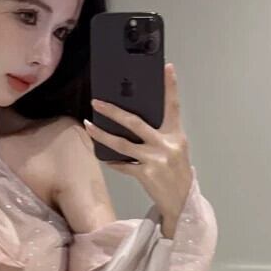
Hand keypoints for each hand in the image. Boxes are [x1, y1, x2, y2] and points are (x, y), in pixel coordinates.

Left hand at [84, 62, 192, 232]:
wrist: (182, 202)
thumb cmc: (176, 172)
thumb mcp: (175, 149)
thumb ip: (160, 135)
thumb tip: (133, 121)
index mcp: (176, 135)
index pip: (173, 106)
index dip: (171, 87)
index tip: (168, 68)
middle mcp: (166, 145)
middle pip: (135, 123)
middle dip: (113, 111)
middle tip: (97, 102)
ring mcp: (155, 160)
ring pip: (122, 144)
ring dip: (102, 135)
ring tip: (88, 125)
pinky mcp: (146, 174)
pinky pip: (123, 165)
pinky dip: (113, 162)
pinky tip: (104, 157)